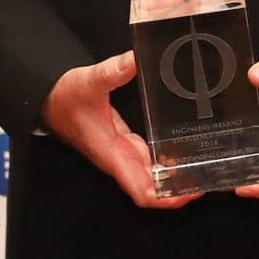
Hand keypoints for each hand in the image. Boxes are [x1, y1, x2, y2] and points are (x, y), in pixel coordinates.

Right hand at [41, 51, 199, 209]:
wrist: (48, 100)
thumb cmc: (65, 96)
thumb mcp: (89, 80)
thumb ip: (112, 71)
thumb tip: (134, 59)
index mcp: (112, 154)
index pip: (142, 191)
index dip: (167, 199)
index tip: (192, 193)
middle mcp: (119, 160)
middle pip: (152, 189)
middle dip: (180, 191)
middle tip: (210, 179)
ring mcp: (121, 154)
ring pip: (152, 177)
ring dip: (175, 179)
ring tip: (205, 169)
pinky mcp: (123, 144)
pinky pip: (148, 161)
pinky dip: (166, 163)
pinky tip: (185, 152)